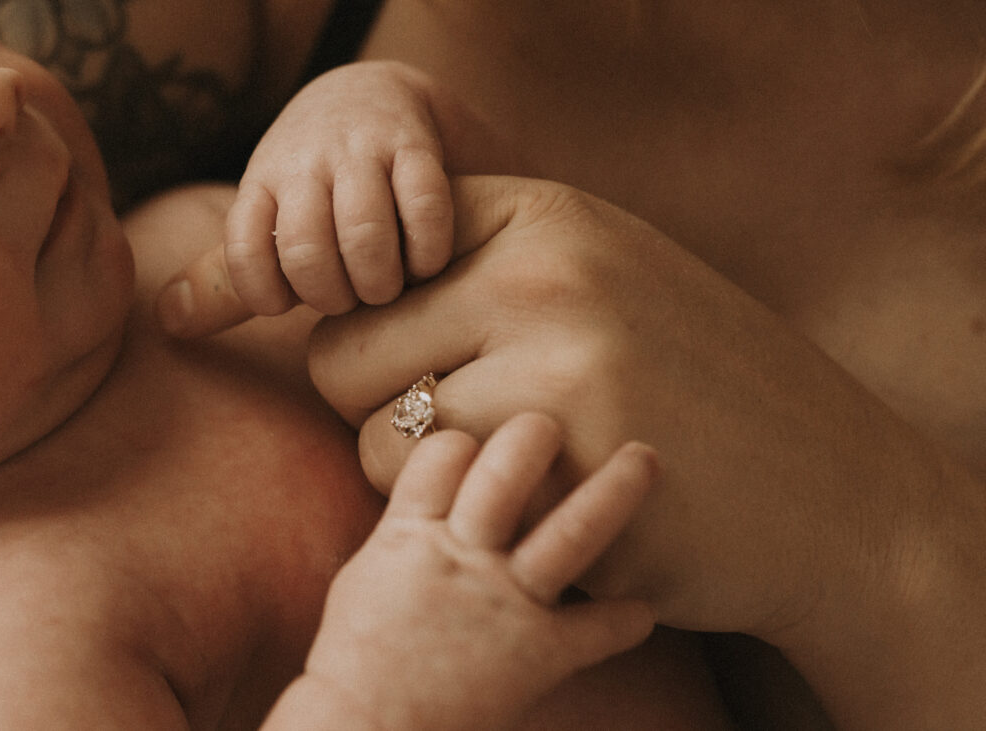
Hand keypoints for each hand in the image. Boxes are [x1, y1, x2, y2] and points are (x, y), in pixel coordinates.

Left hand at [157, 61, 453, 330]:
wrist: (370, 92)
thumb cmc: (312, 181)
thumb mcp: (265, 217)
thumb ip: (228, 276)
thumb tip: (168, 323)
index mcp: (260, 186)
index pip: (243, 255)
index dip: (268, 294)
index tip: (292, 301)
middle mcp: (303, 163)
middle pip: (304, 250)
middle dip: (332, 295)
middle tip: (351, 300)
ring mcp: (360, 151)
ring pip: (362, 231)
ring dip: (379, 280)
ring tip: (389, 287)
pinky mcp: (414, 146)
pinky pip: (423, 207)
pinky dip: (427, 251)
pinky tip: (427, 262)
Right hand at [271, 413, 655, 730]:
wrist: (365, 730)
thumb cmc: (355, 659)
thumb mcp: (365, 578)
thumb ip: (404, 532)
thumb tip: (427, 499)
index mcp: (411, 534)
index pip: (443, 452)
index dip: (464, 439)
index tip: (477, 444)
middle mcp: (463, 555)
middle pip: (507, 469)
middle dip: (536, 435)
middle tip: (557, 422)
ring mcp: (505, 601)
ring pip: (572, 530)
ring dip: (615, 490)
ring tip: (646, 457)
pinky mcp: (537, 654)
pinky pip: (598, 631)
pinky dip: (626, 620)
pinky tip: (646, 609)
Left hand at [305, 176, 955, 649]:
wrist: (834, 492)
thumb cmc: (697, 382)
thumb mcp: (604, 278)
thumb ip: (485, 268)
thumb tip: (347, 292)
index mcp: (543, 216)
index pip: (373, 266)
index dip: (381, 323)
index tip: (430, 358)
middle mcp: (541, 279)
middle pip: (342, 355)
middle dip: (381, 402)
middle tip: (462, 430)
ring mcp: (555, 378)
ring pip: (373, 442)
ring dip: (423, 475)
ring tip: (513, 473)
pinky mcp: (566, 483)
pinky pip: (436, 509)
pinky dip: (471, 522)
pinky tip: (551, 512)